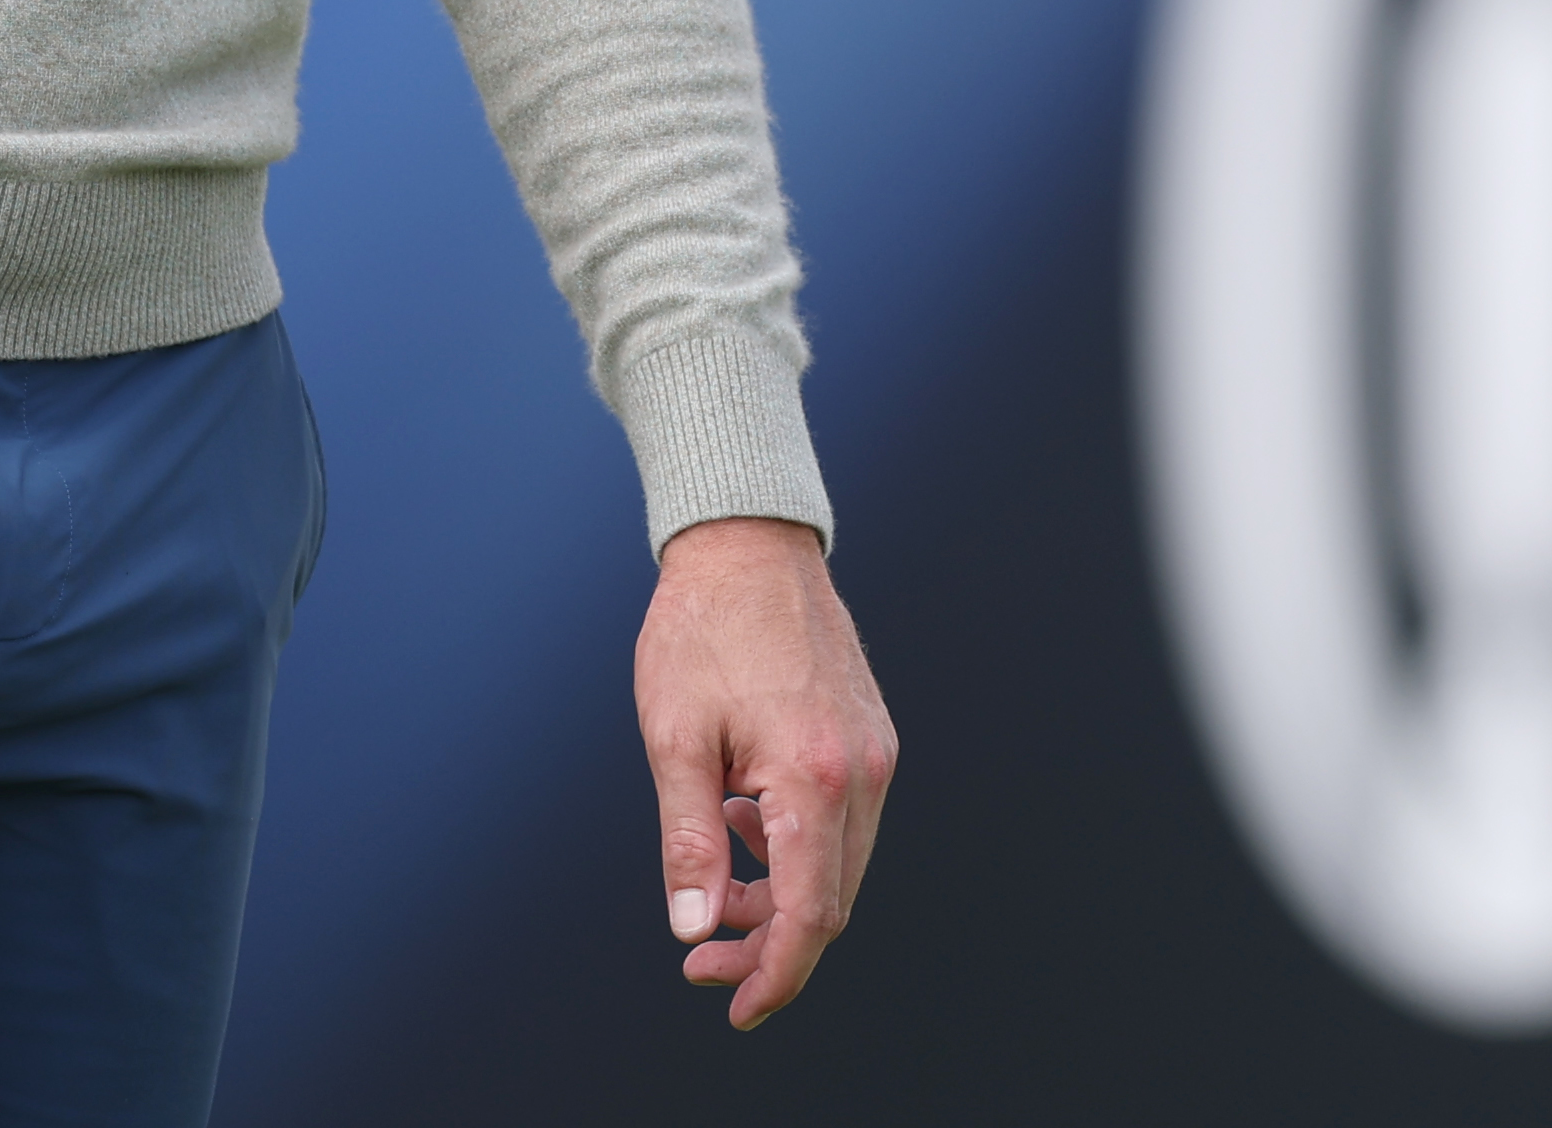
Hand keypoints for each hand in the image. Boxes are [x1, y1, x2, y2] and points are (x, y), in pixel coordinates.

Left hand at [634, 514, 895, 1028]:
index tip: (733, 1007)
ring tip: (718, 887)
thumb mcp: (676, 740)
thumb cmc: (704, 630)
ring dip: (783, 896)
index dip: (774, 977)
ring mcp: (876, 751)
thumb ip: (689, 842)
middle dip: (769, 945)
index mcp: (816, 778)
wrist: (749, 544)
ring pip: (840, 864)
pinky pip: (845, 819)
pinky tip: (745, 820)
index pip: (810, 916)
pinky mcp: (872, 735)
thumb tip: (695, 927)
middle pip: (830, 901)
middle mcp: (864, 771)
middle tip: (701, 958)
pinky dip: (798, 846)